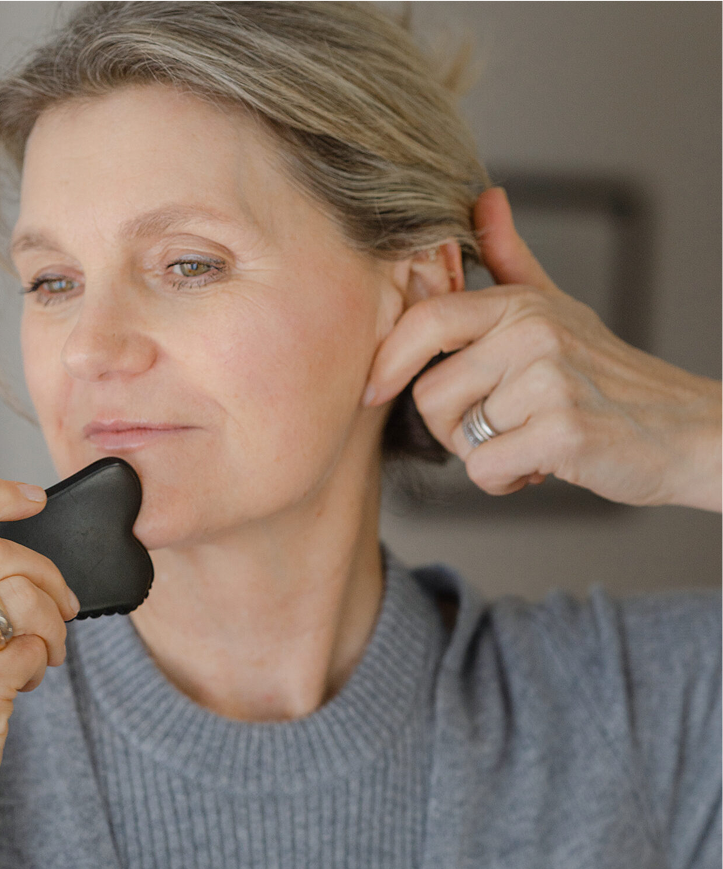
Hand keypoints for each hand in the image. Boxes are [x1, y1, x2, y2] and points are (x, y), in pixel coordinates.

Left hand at [367, 187, 722, 510]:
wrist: (684, 429)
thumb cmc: (609, 376)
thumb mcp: (558, 308)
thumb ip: (512, 260)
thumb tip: (484, 200)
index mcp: (520, 306)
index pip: (427, 320)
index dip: (388, 358)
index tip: (372, 388)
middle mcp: (532, 335)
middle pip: (429, 395)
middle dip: (452, 426)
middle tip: (498, 426)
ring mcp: (549, 381)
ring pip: (458, 438)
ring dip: (485, 454)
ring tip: (528, 439)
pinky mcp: (562, 432)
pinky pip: (485, 469)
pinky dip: (505, 481)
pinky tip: (539, 464)